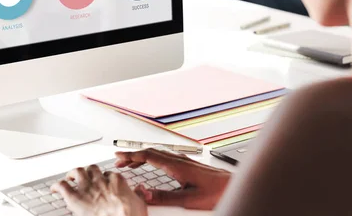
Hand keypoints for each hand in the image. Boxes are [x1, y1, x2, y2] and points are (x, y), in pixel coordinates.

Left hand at [51, 165, 147, 215]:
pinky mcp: (75, 197)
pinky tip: (54, 188)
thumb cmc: (130, 215)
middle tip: (85, 175)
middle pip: (92, 169)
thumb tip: (140, 190)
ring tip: (69, 176)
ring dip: (72, 173)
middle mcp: (101, 181)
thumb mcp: (140, 204)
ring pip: (77, 172)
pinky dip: (56, 185)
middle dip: (88, 171)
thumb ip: (138, 195)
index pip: (110, 174)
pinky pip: (62, 186)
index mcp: (116, 181)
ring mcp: (87, 187)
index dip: (105, 178)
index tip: (104, 181)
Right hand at [115, 148, 231, 209]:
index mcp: (177, 166)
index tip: (118, 156)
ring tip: (131, 164)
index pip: (149, 156)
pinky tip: (151, 165)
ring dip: (142, 157)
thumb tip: (144, 193)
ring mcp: (184, 161)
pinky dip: (152, 159)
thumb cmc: (216, 192)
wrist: (233, 186)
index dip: (131, 155)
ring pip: (158, 154)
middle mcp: (179, 160)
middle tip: (119, 161)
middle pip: (151, 152)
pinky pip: (164, 157)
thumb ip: (164, 197)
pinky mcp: (188, 164)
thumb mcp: (188, 199)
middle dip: (133, 155)